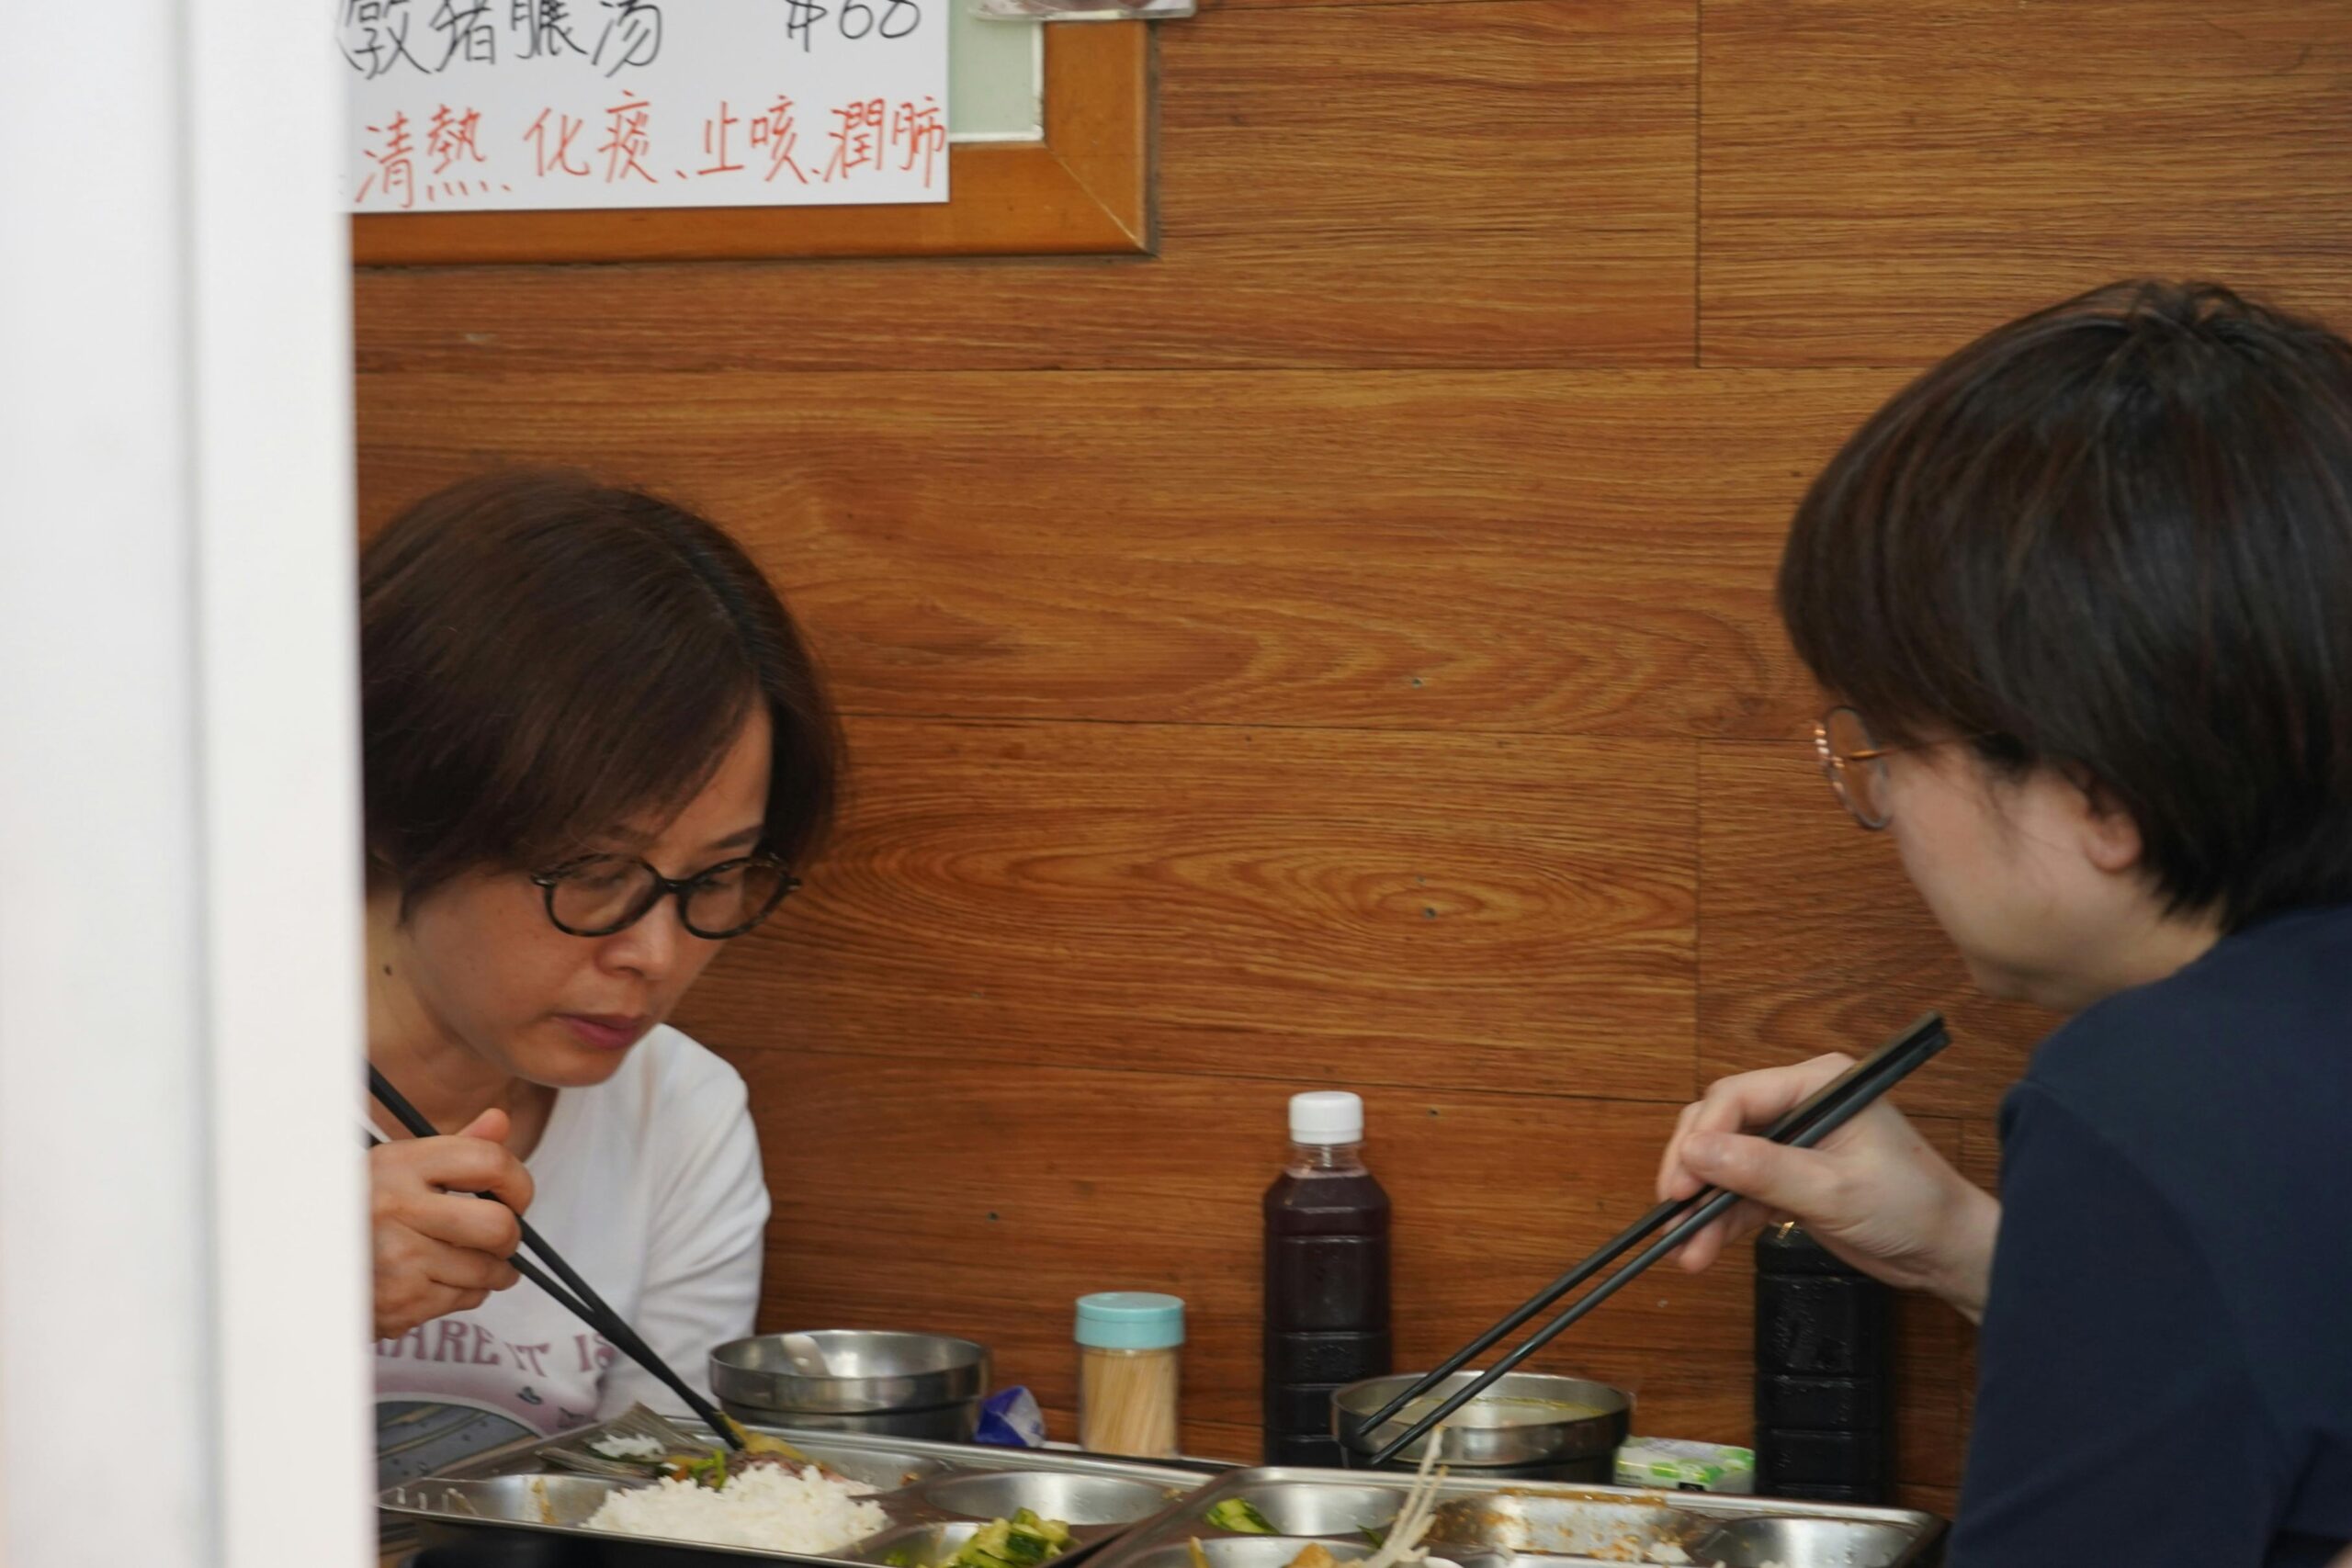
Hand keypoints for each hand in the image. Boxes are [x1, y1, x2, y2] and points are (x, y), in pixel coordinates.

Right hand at [370, 1108, 534, 1339]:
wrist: (303, 1264)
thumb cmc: (362, 1211)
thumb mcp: (397, 1167)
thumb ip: (457, 1147)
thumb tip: (500, 1121)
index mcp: (399, 1165)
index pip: (489, 1162)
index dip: (518, 1182)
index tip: (515, 1195)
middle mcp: (397, 1210)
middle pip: (499, 1227)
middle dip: (511, 1236)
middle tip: (500, 1236)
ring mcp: (398, 1260)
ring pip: (488, 1270)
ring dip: (492, 1269)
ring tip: (469, 1259)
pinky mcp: (401, 1303)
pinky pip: (466, 1299)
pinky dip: (465, 1292)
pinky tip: (439, 1279)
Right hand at [1654, 1052, 2000, 1319]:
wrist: (1947, 1253)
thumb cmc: (1911, 1208)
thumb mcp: (1832, 1190)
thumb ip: (1762, 1170)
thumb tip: (1696, 1151)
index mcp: (1819, 1085)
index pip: (1738, 1096)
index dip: (1702, 1136)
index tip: (1681, 1181)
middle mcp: (1802, 1105)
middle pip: (1721, 1124)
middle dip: (1693, 1169)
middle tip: (1673, 1209)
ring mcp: (1795, 1143)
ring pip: (1724, 1162)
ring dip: (1703, 1204)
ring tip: (1683, 1245)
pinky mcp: (1791, 1179)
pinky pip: (1741, 1192)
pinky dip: (1721, 1220)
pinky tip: (1702, 1248)